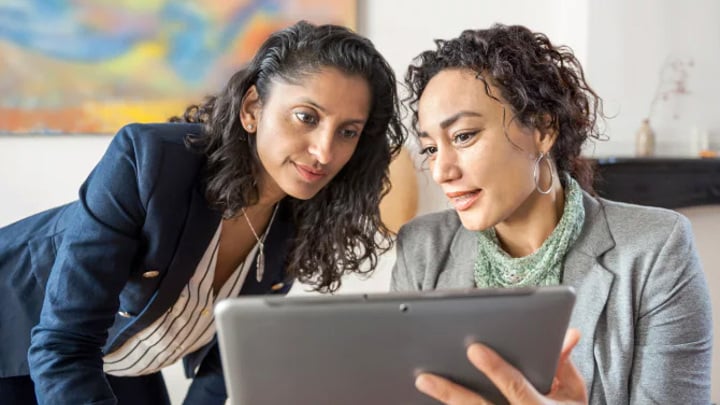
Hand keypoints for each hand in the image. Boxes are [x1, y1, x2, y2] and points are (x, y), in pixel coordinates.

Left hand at [415, 329, 586, 404]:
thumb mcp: (574, 392)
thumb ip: (564, 363)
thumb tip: (567, 333)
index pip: (516, 387)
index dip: (495, 370)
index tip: (474, 349)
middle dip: (453, 393)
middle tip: (426, 377)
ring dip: (446, 400)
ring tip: (422, 382)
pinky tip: (425, 399)